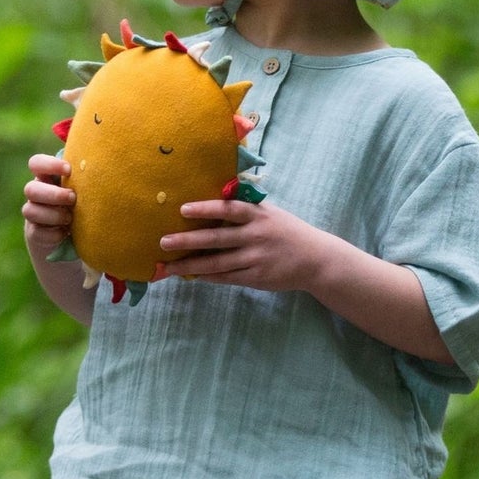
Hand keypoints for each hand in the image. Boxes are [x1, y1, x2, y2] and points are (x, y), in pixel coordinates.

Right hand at [23, 153, 75, 260]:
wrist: (65, 238)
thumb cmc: (78, 206)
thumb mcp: (80, 190)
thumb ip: (83, 179)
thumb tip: (103, 167)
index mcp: (45, 178)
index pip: (36, 163)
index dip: (49, 165)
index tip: (69, 170)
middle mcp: (35, 195)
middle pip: (30, 189)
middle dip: (54, 194)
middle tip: (73, 198)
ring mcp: (33, 215)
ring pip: (29, 211)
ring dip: (53, 214)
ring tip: (70, 218)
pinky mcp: (34, 234)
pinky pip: (37, 232)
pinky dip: (54, 233)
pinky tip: (66, 233)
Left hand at [158, 200, 326, 292]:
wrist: (316, 259)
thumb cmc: (286, 231)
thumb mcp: (270, 213)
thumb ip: (245, 208)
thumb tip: (213, 199)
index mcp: (258, 215)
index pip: (228, 209)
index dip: (205, 209)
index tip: (183, 209)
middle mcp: (255, 236)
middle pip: (216, 239)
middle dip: (188, 241)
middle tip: (163, 241)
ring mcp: (255, 259)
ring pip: (217, 263)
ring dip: (191, 265)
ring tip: (168, 266)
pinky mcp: (256, 277)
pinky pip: (227, 278)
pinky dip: (208, 277)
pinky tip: (191, 275)